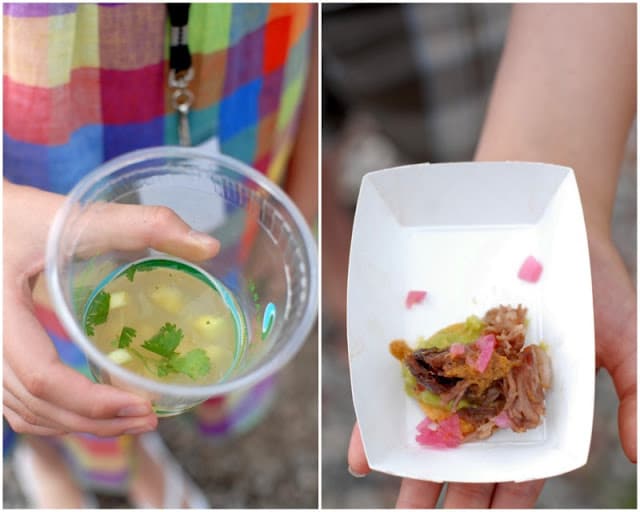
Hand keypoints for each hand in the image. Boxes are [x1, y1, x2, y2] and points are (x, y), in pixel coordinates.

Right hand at [3, 182, 219, 436]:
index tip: (145, 405)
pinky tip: (93, 409)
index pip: (43, 376)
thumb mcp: (77, 216)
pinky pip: (17, 404)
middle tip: (149, 417)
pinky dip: (55, 416)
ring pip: (26, 412)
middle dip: (97, 420)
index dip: (93, 401)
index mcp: (2, 313)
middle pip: (38, 404)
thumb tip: (207, 246)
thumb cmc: (22, 215)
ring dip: (77, 424)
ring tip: (130, 419)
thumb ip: (143, 224)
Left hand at [347, 231, 635, 507]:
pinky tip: (364, 452)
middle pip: (468, 459)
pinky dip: (385, 419)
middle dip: (445, 497)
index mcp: (535, 410)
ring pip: (434, 430)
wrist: (558, 230)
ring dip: (412, 469)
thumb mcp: (628, 340)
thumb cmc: (596, 288)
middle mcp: (494, 397)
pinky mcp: (437, 344)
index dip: (500, 504)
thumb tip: (637, 454)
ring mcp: (462, 372)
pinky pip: (408, 384)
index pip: (517, 472)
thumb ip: (638, 396)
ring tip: (395, 503)